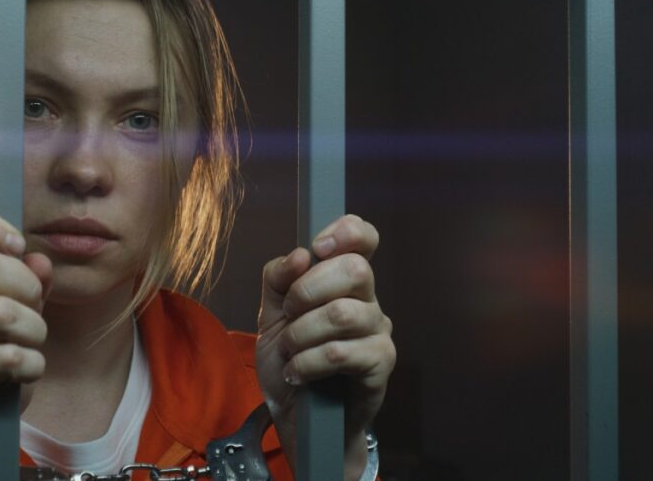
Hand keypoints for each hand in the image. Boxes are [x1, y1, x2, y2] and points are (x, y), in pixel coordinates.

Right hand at [0, 210, 52, 479]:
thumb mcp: (20, 323)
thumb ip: (31, 288)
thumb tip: (40, 259)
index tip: (18, 247)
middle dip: (26, 287)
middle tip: (35, 313)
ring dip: (33, 330)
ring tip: (34, 346)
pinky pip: (1, 357)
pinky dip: (30, 364)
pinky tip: (27, 371)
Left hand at [255, 215, 394, 479]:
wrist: (298, 419)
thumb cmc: (291, 362)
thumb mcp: (271, 316)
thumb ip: (277, 280)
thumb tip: (299, 254)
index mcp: (344, 282)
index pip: (363, 238)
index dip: (345, 232)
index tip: (317, 247)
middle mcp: (368, 301)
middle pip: (356, 269)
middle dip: (308, 289)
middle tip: (290, 315)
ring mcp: (378, 332)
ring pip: (343, 313)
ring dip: (302, 333)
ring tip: (290, 352)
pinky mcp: (380, 365)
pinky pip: (342, 352)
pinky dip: (308, 362)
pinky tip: (298, 374)